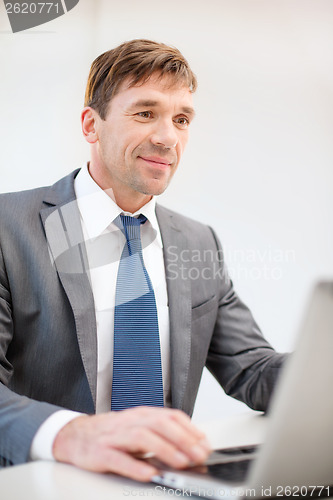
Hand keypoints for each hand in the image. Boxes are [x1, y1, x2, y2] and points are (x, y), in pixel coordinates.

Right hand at [52, 407, 210, 481]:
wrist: (76, 436)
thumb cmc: (112, 434)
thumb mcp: (138, 428)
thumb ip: (160, 435)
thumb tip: (190, 447)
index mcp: (142, 414)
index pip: (170, 415)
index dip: (190, 429)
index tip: (205, 444)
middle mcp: (130, 421)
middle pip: (160, 424)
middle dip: (183, 439)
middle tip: (198, 455)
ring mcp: (115, 436)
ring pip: (142, 437)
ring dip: (165, 449)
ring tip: (180, 463)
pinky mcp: (101, 452)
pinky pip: (119, 459)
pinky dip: (136, 466)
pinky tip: (149, 474)